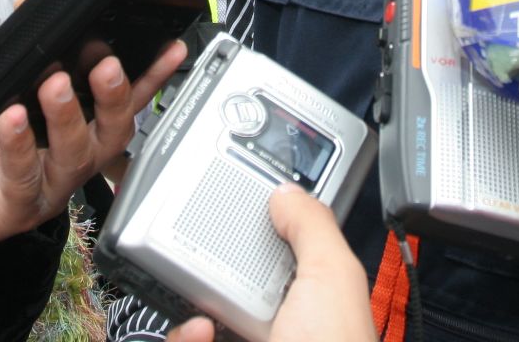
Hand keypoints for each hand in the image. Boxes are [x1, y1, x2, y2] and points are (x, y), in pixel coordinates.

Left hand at [0, 40, 185, 264]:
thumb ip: (23, 34)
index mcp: (78, 126)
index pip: (125, 99)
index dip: (152, 75)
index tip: (170, 46)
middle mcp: (72, 157)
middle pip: (113, 131)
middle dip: (115, 95)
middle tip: (105, 64)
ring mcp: (48, 185)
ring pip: (76, 156)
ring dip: (68, 116)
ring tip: (54, 83)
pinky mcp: (14, 207)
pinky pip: (24, 177)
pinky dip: (20, 145)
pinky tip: (12, 119)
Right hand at [166, 186, 374, 341]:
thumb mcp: (333, 277)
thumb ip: (312, 226)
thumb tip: (285, 192)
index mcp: (313, 305)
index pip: (279, 257)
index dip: (254, 234)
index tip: (227, 211)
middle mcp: (280, 331)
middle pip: (228, 287)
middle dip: (206, 270)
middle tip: (198, 260)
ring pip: (198, 324)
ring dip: (188, 315)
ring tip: (200, 316)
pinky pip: (186, 339)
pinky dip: (184, 337)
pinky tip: (199, 334)